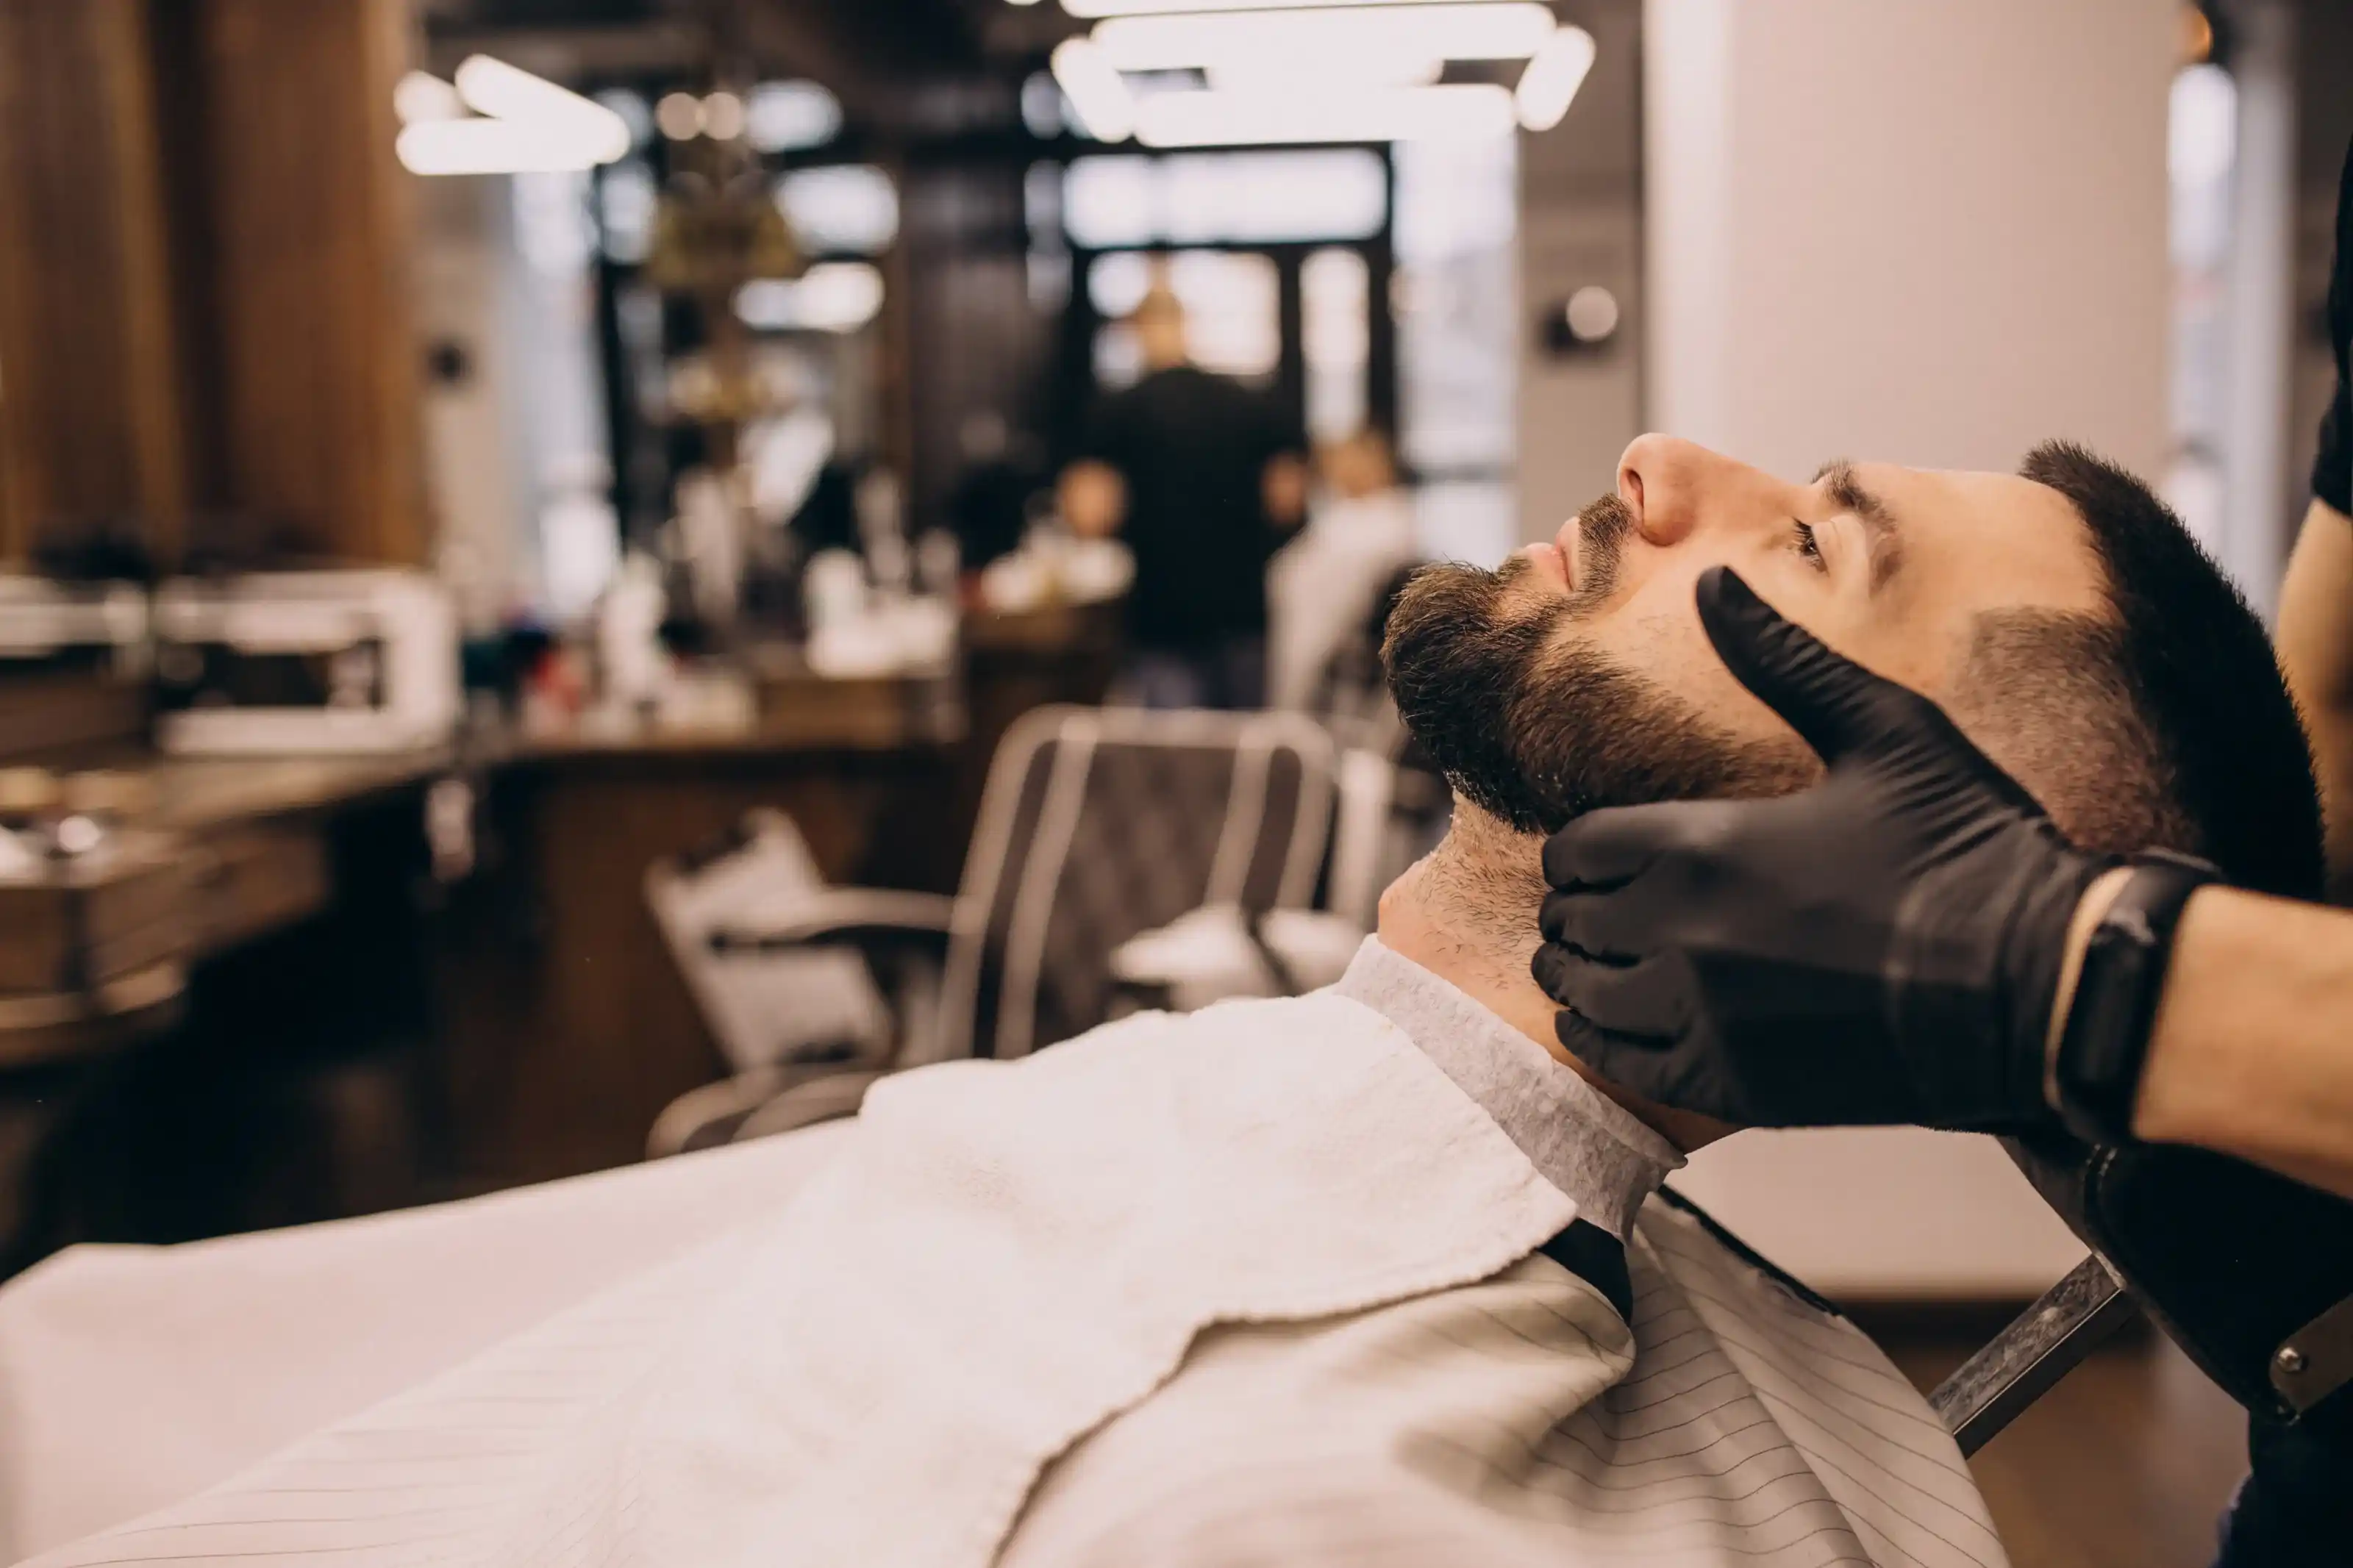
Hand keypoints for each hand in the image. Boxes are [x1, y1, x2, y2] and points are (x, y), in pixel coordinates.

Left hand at [1530, 566, 2114, 1130]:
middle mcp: (1682, 934)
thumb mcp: (1882, 727)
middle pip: (1570, 919)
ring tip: (1606, 962)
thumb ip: (1780, 658)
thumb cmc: (1971, 848)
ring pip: (1581, 996)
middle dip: (1581, 906)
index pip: (1573, 848)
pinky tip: (1625, 1024)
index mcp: (1701, 843)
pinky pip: (1623, 1066)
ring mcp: (1703, 1018)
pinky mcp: (1733, 1085)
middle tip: (1606, 904)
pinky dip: (1607, 1042)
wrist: (2042, 985)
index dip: (1581, 847)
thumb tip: (1712, 582)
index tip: (1608, 849)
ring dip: (1583, 973)